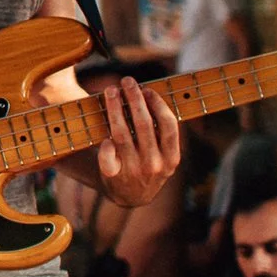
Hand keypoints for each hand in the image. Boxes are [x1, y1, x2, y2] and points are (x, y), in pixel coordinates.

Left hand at [92, 78, 181, 207]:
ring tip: (111, 91)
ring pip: (122, 134)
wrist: (130, 196)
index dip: (158, 104)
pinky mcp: (113, 176)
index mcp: (171, 158)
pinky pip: (107, 156)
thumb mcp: (164, 155)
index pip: (168, 125)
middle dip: (134, 99)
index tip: (147, 89)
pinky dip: (106, 144)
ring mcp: (133, 171)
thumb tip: (150, 95)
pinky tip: (105, 131)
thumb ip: (163, 133)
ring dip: (115, 109)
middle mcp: (154, 165)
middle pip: (143, 124)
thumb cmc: (148, 165)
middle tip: (127, 81)